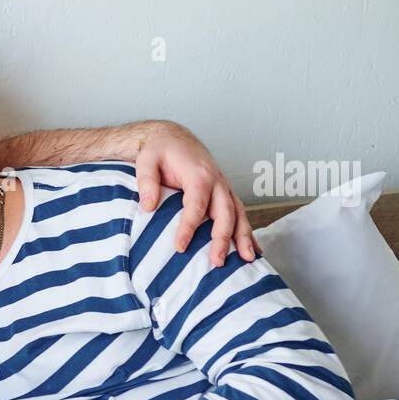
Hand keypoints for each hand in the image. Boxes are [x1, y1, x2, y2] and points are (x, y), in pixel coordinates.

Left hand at [133, 122, 259, 266]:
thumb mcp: (146, 160)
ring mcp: (223, 187)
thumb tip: (148, 207)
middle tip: (216, 261)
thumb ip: (147, 182)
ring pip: (238, 214)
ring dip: (243, 237)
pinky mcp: (224, 193)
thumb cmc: (159, 150)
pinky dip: (247, 231)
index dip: (189, 228)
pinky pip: (240, 213)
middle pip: (224, 213)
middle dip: (222, 238)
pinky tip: (252, 249)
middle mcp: (217, 181)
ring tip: (246, 260)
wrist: (173, 138)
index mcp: (199, 174)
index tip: (180, 247)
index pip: (196, 205)